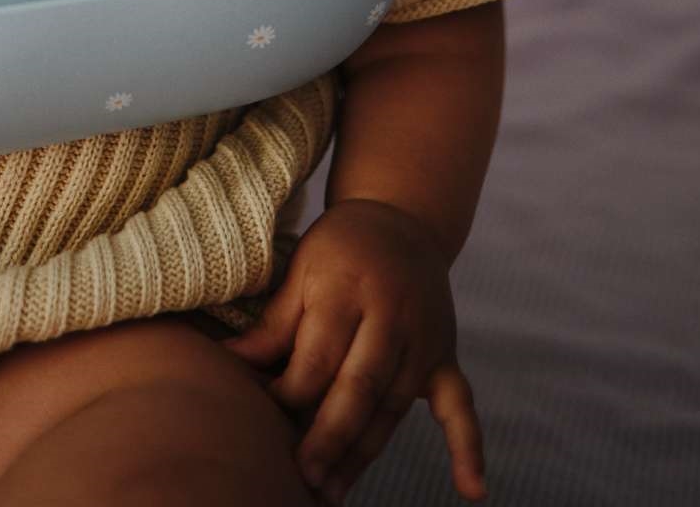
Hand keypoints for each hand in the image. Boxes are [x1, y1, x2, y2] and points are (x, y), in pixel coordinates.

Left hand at [221, 198, 486, 503]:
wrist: (399, 220)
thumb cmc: (338, 248)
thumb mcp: (302, 268)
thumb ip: (275, 322)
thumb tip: (228, 364)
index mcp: (348, 287)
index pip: (319, 355)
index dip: (290, 394)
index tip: (261, 424)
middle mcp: (391, 314)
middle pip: (360, 385)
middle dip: (329, 434)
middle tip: (302, 476)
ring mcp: (424, 338)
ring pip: (394, 406)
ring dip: (364, 453)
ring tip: (331, 492)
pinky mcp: (445, 356)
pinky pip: (461, 405)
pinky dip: (468, 447)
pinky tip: (471, 490)